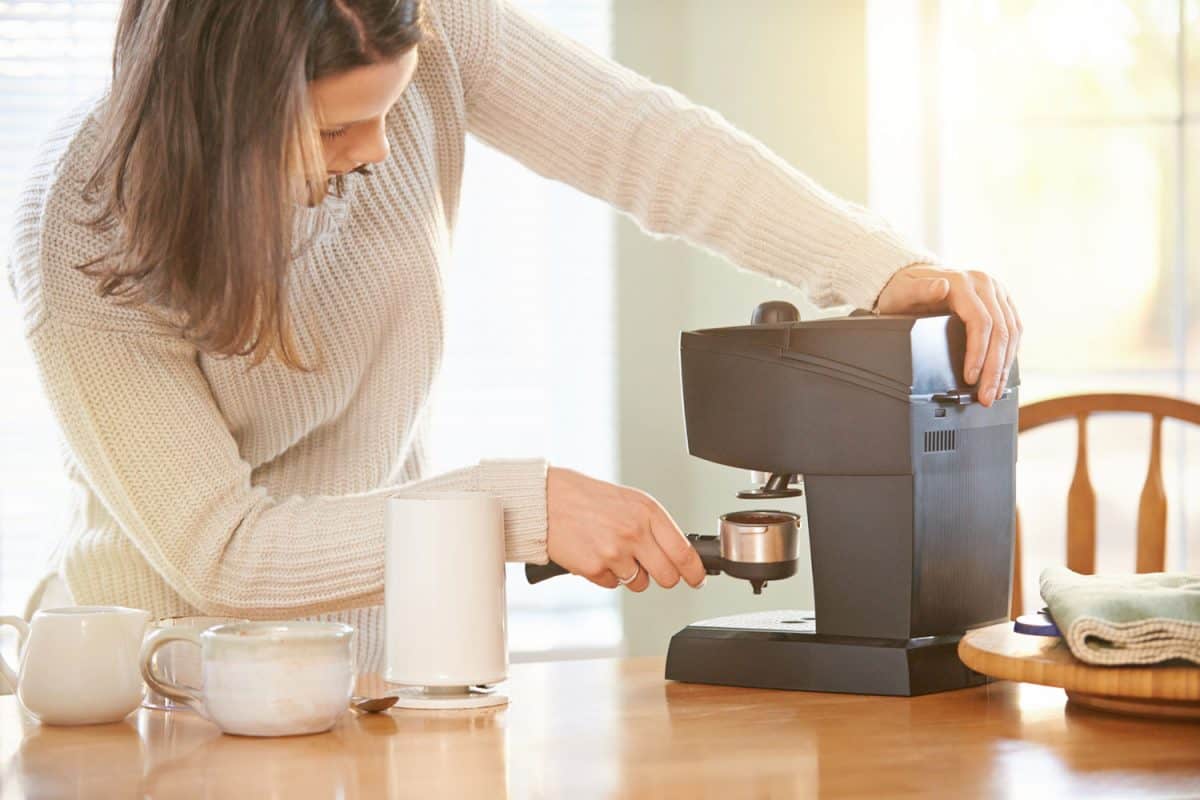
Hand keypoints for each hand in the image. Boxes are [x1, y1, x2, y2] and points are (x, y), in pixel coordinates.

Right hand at [545, 466, 705, 591]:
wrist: (548, 500)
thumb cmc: (588, 498)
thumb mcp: (630, 501)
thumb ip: (654, 526)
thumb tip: (676, 554)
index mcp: (648, 512)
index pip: (683, 552)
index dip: (695, 572)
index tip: (697, 580)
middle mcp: (634, 532)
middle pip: (667, 576)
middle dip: (663, 577)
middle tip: (650, 568)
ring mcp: (615, 552)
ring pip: (639, 583)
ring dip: (630, 574)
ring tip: (611, 550)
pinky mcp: (594, 568)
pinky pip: (612, 585)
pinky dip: (605, 575)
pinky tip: (595, 554)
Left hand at [875, 264, 1021, 406]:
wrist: (915, 277)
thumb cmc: (905, 289)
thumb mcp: (903, 291)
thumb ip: (920, 290)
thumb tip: (941, 286)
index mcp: (963, 282)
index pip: (981, 322)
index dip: (978, 353)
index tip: (970, 377)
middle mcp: (985, 284)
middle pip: (1000, 331)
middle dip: (994, 368)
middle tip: (986, 396)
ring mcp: (996, 292)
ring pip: (1012, 332)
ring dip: (1005, 366)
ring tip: (994, 392)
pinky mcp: (1002, 302)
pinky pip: (1014, 329)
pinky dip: (1009, 354)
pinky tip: (1002, 373)